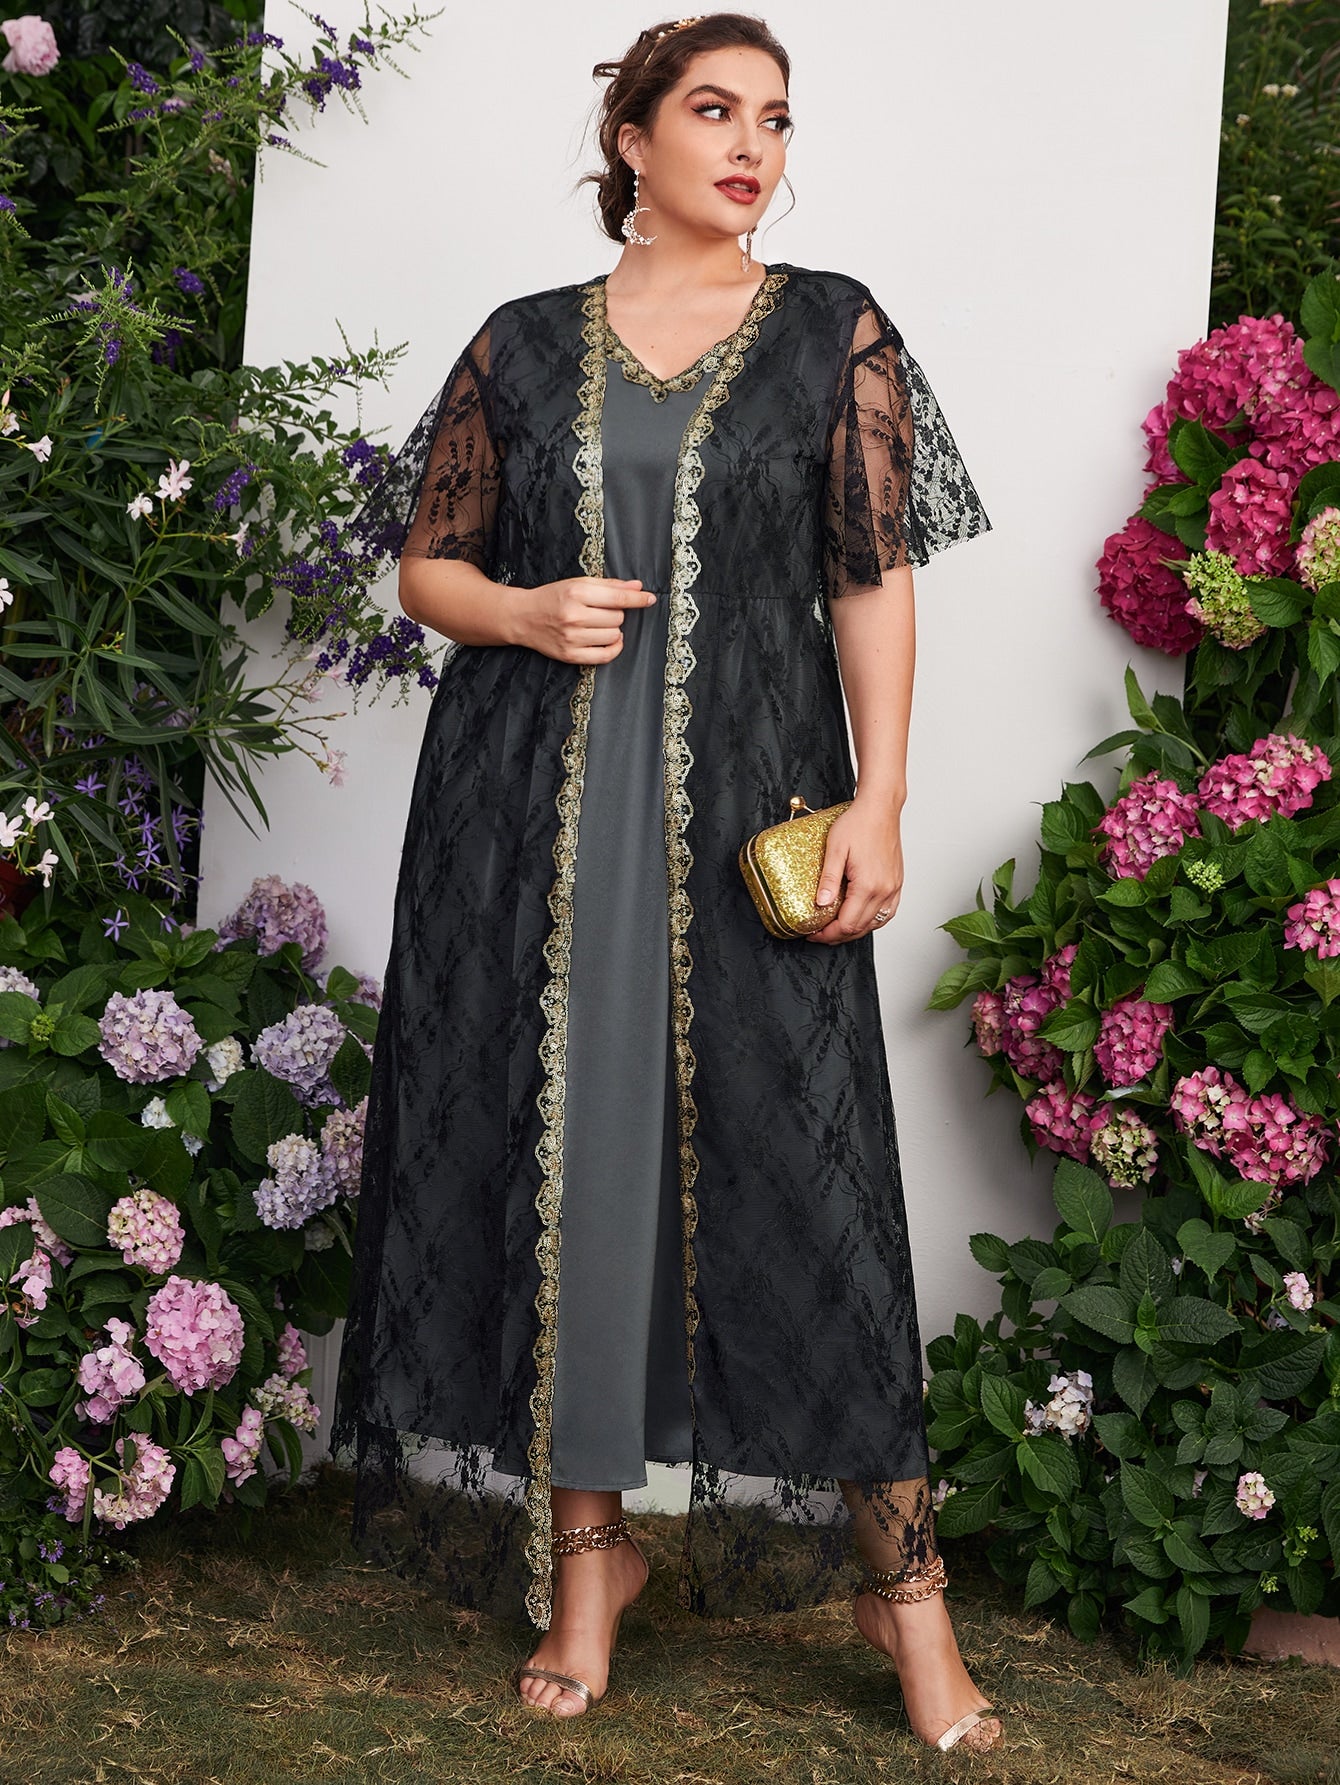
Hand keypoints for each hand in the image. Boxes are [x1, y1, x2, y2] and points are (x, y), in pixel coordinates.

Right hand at [512, 577, 655, 663]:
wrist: (523, 617)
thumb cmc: (552, 598)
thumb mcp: (577, 583)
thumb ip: (609, 585)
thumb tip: (637, 586)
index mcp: (576, 593)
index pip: (618, 598)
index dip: (638, 599)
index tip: (650, 599)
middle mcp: (574, 616)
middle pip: (618, 618)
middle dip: (615, 613)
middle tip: (601, 611)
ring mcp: (572, 638)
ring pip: (614, 636)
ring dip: (612, 630)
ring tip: (598, 625)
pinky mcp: (571, 655)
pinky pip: (606, 655)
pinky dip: (614, 648)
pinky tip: (609, 640)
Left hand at [805, 795, 904, 944]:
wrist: (880, 808)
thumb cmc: (858, 823)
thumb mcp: (835, 849)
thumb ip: (828, 879)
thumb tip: (820, 904)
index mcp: (868, 885)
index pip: (847, 924)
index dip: (828, 934)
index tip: (813, 934)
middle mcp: (884, 890)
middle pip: (860, 927)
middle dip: (838, 935)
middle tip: (820, 934)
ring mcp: (893, 887)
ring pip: (875, 923)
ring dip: (855, 930)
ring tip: (836, 929)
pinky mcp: (897, 883)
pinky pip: (887, 912)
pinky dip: (872, 921)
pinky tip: (861, 919)